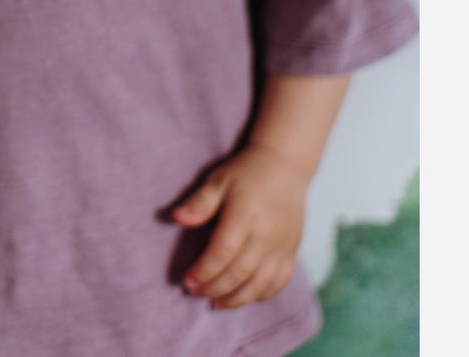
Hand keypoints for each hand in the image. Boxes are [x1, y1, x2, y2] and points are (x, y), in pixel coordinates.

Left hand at [171, 144, 307, 309]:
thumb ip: (199, 202)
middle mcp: (266, 235)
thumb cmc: (246, 172)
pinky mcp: (292, 252)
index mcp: (244, 215)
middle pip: (239, 273)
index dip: (204, 271)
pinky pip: (278, 283)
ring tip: (215, 303)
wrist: (285, 166)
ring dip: (236, 298)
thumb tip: (176, 218)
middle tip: (195, 293)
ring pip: (259, 284)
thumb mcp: (219, 180)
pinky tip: (243, 297)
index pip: (222, 253)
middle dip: (214, 288)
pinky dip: (260, 295)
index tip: (187, 281)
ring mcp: (282, 246)